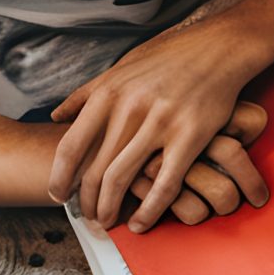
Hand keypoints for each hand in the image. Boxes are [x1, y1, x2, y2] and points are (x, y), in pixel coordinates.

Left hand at [51, 16, 272, 229]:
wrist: (216, 49)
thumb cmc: (167, 60)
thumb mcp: (120, 70)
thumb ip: (87, 94)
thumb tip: (58, 116)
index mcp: (108, 94)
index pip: (71, 145)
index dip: (60, 177)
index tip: (57, 195)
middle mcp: (129, 109)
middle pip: (95, 169)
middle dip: (87, 201)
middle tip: (87, 217)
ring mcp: (160, 123)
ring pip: (123, 179)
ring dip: (111, 208)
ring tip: (108, 223)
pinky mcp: (190, 136)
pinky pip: (165, 184)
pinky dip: (149, 210)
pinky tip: (141, 225)